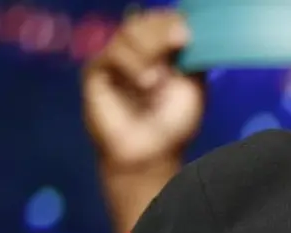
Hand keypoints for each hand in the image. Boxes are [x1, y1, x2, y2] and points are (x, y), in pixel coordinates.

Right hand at [82, 10, 203, 172]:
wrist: (151, 152)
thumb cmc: (173, 123)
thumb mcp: (193, 85)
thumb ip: (192, 56)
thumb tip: (190, 27)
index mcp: (160, 50)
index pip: (161, 20)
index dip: (172, 21)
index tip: (189, 30)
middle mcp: (136, 50)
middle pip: (143, 21)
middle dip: (163, 29)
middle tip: (181, 40)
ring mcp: (115, 59)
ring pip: (128, 34)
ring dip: (149, 50)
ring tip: (159, 80)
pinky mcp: (97, 71)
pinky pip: (112, 54)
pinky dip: (132, 65)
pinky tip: (146, 83)